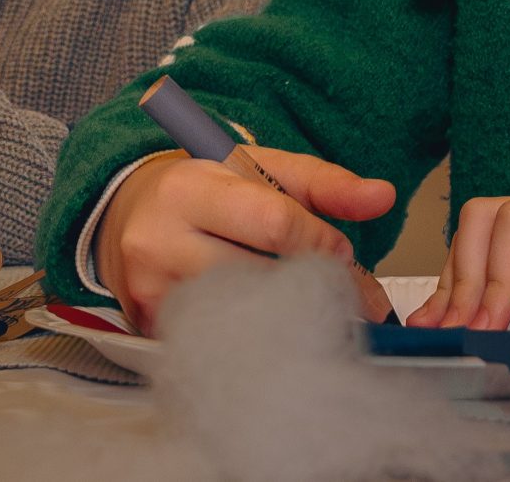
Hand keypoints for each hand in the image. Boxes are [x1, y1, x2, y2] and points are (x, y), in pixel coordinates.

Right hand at [93, 147, 395, 335]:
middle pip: (262, 279)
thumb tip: (382, 196)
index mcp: (192, 189)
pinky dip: (258, 338)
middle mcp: (163, 241)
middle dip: (315, 289)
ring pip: (245, 319)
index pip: (275, 225)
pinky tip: (273, 328)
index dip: (322, 244)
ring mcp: (153, 293)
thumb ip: (324, 183)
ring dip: (291, 319)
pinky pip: (222, 342)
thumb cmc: (204, 190)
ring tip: (313, 310)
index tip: (343, 254)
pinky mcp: (151, 330)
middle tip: (349, 297)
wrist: (128, 215)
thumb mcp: (259, 167)